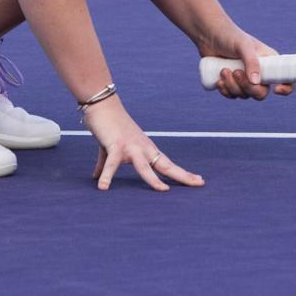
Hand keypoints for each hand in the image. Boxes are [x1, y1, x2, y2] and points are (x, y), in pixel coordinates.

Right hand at [82, 97, 202, 191]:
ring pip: (144, 166)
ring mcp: (131, 146)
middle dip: (181, 175)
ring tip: (163, 190)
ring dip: (153, 179)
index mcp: (145, 149)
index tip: (197, 179)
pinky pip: (112, 163)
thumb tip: (96, 177)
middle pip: (165, 165)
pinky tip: (103, 186)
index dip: (181, 173)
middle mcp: (143, 148)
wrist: (101, 105)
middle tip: (199, 182)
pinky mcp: (115, 145)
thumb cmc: (107, 127)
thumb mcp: (109, 149)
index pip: (167, 164)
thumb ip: (104, 164)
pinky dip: (107, 175)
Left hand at [201, 26, 294, 100]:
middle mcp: (260, 73)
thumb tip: (256, 82)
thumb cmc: (230, 36)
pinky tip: (219, 81)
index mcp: (270, 62)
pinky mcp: (232, 83)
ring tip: (224, 71)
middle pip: (261, 93)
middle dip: (248, 87)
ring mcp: (246, 79)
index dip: (287, 87)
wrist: (209, 36)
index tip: (277, 89)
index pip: (286, 78)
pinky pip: (233, 96)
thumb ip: (252, 62)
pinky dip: (226, 91)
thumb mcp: (244, 45)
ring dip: (233, 87)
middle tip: (236, 72)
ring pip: (245, 95)